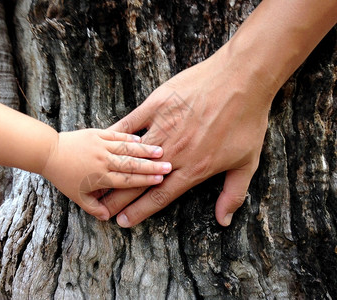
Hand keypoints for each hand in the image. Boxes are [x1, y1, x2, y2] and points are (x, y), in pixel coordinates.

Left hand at [41, 128, 171, 220]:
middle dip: (151, 165)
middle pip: (131, 164)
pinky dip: (128, 137)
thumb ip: (94, 207)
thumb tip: (108, 218)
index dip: (144, 180)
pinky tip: (140, 138)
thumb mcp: (76, 196)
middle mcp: (103, 161)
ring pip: (126, 148)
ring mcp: (100, 145)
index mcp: (100, 176)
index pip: (127, 180)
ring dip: (144, 150)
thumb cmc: (63, 176)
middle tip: (167, 165)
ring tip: (159, 151)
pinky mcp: (96, 133)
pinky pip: (115, 135)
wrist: (49, 152)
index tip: (160, 179)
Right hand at [103, 46, 275, 226]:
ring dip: (113, 172)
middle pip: (139, 181)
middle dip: (118, 198)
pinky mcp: (157, 105)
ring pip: (132, 157)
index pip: (160, 196)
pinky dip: (116, 135)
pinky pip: (131, 124)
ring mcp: (163, 128)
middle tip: (101, 210)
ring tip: (96, 183)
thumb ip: (233, 194)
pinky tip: (103, 144)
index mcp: (194, 168)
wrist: (242, 79)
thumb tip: (224, 221)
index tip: (123, 221)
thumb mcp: (248, 163)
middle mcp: (174, 153)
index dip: (140, 211)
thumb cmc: (248, 120)